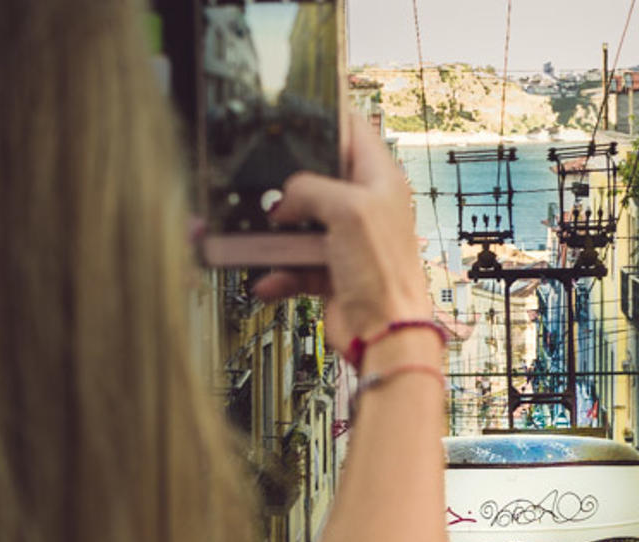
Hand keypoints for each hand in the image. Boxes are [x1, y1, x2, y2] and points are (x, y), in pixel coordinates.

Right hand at [252, 116, 430, 356]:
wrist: (385, 334)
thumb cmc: (384, 274)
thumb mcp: (346, 210)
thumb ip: (309, 188)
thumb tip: (284, 199)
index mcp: (380, 182)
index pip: (352, 131)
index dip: (325, 118)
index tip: (293, 110)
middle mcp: (365, 209)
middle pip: (317, 180)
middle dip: (287, 184)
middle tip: (260, 180)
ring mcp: (348, 242)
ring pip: (300, 225)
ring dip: (275, 234)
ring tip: (253, 234)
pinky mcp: (332, 273)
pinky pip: (295, 264)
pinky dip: (279, 272)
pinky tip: (266, 277)